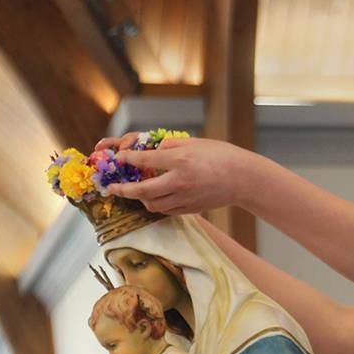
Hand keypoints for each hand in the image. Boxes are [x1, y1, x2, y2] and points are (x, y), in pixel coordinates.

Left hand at [101, 137, 250, 214]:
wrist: (241, 178)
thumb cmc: (220, 156)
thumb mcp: (193, 143)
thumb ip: (170, 147)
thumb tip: (151, 151)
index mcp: (179, 161)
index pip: (144, 161)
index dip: (127, 159)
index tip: (118, 158)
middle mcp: (179, 182)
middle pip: (143, 191)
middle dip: (124, 191)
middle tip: (112, 189)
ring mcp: (185, 198)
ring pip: (153, 205)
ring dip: (141, 200)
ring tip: (136, 194)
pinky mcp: (191, 209)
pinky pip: (167, 211)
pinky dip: (157, 205)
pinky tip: (155, 199)